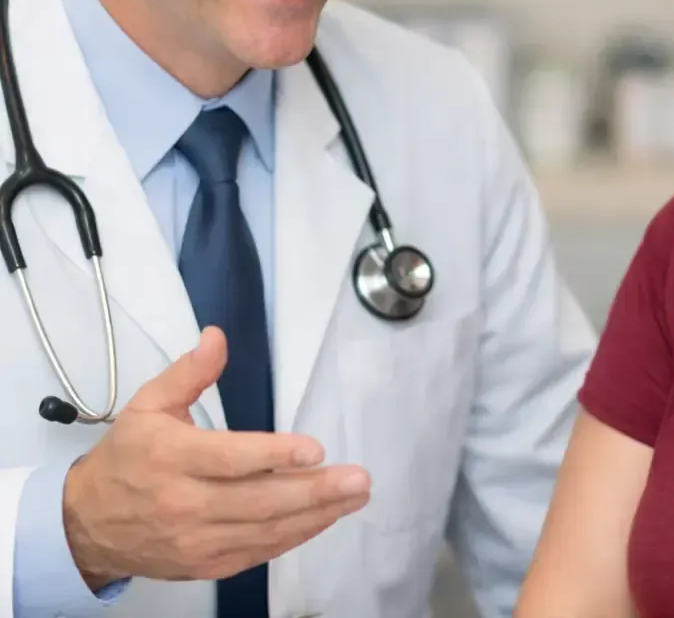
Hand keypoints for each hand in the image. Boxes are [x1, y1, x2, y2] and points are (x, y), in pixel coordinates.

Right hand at [62, 326, 370, 588]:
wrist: (86, 525)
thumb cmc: (126, 456)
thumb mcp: (148, 403)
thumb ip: (188, 372)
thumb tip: (217, 337)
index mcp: (171, 458)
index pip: (230, 459)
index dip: (274, 456)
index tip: (315, 449)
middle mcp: (185, 504)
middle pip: (258, 501)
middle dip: (314, 491)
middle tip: (358, 479)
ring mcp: (196, 540)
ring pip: (264, 531)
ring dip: (315, 515)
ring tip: (354, 497)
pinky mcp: (205, 564)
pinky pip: (258, 553)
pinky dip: (294, 537)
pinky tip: (324, 519)